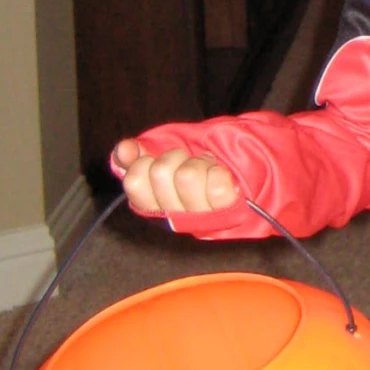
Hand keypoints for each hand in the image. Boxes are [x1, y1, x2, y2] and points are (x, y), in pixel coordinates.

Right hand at [111, 137, 238, 216]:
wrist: (247, 174)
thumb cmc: (200, 167)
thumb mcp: (167, 157)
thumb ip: (140, 155)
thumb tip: (123, 151)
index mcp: (152, 205)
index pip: (134, 181)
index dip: (143, 162)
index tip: (156, 158)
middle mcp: (172, 218)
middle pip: (160, 172)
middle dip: (174, 156)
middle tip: (187, 162)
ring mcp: (199, 218)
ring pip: (187, 176)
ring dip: (199, 163)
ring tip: (207, 169)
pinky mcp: (226, 214)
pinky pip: (216, 185)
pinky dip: (219, 172)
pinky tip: (222, 178)